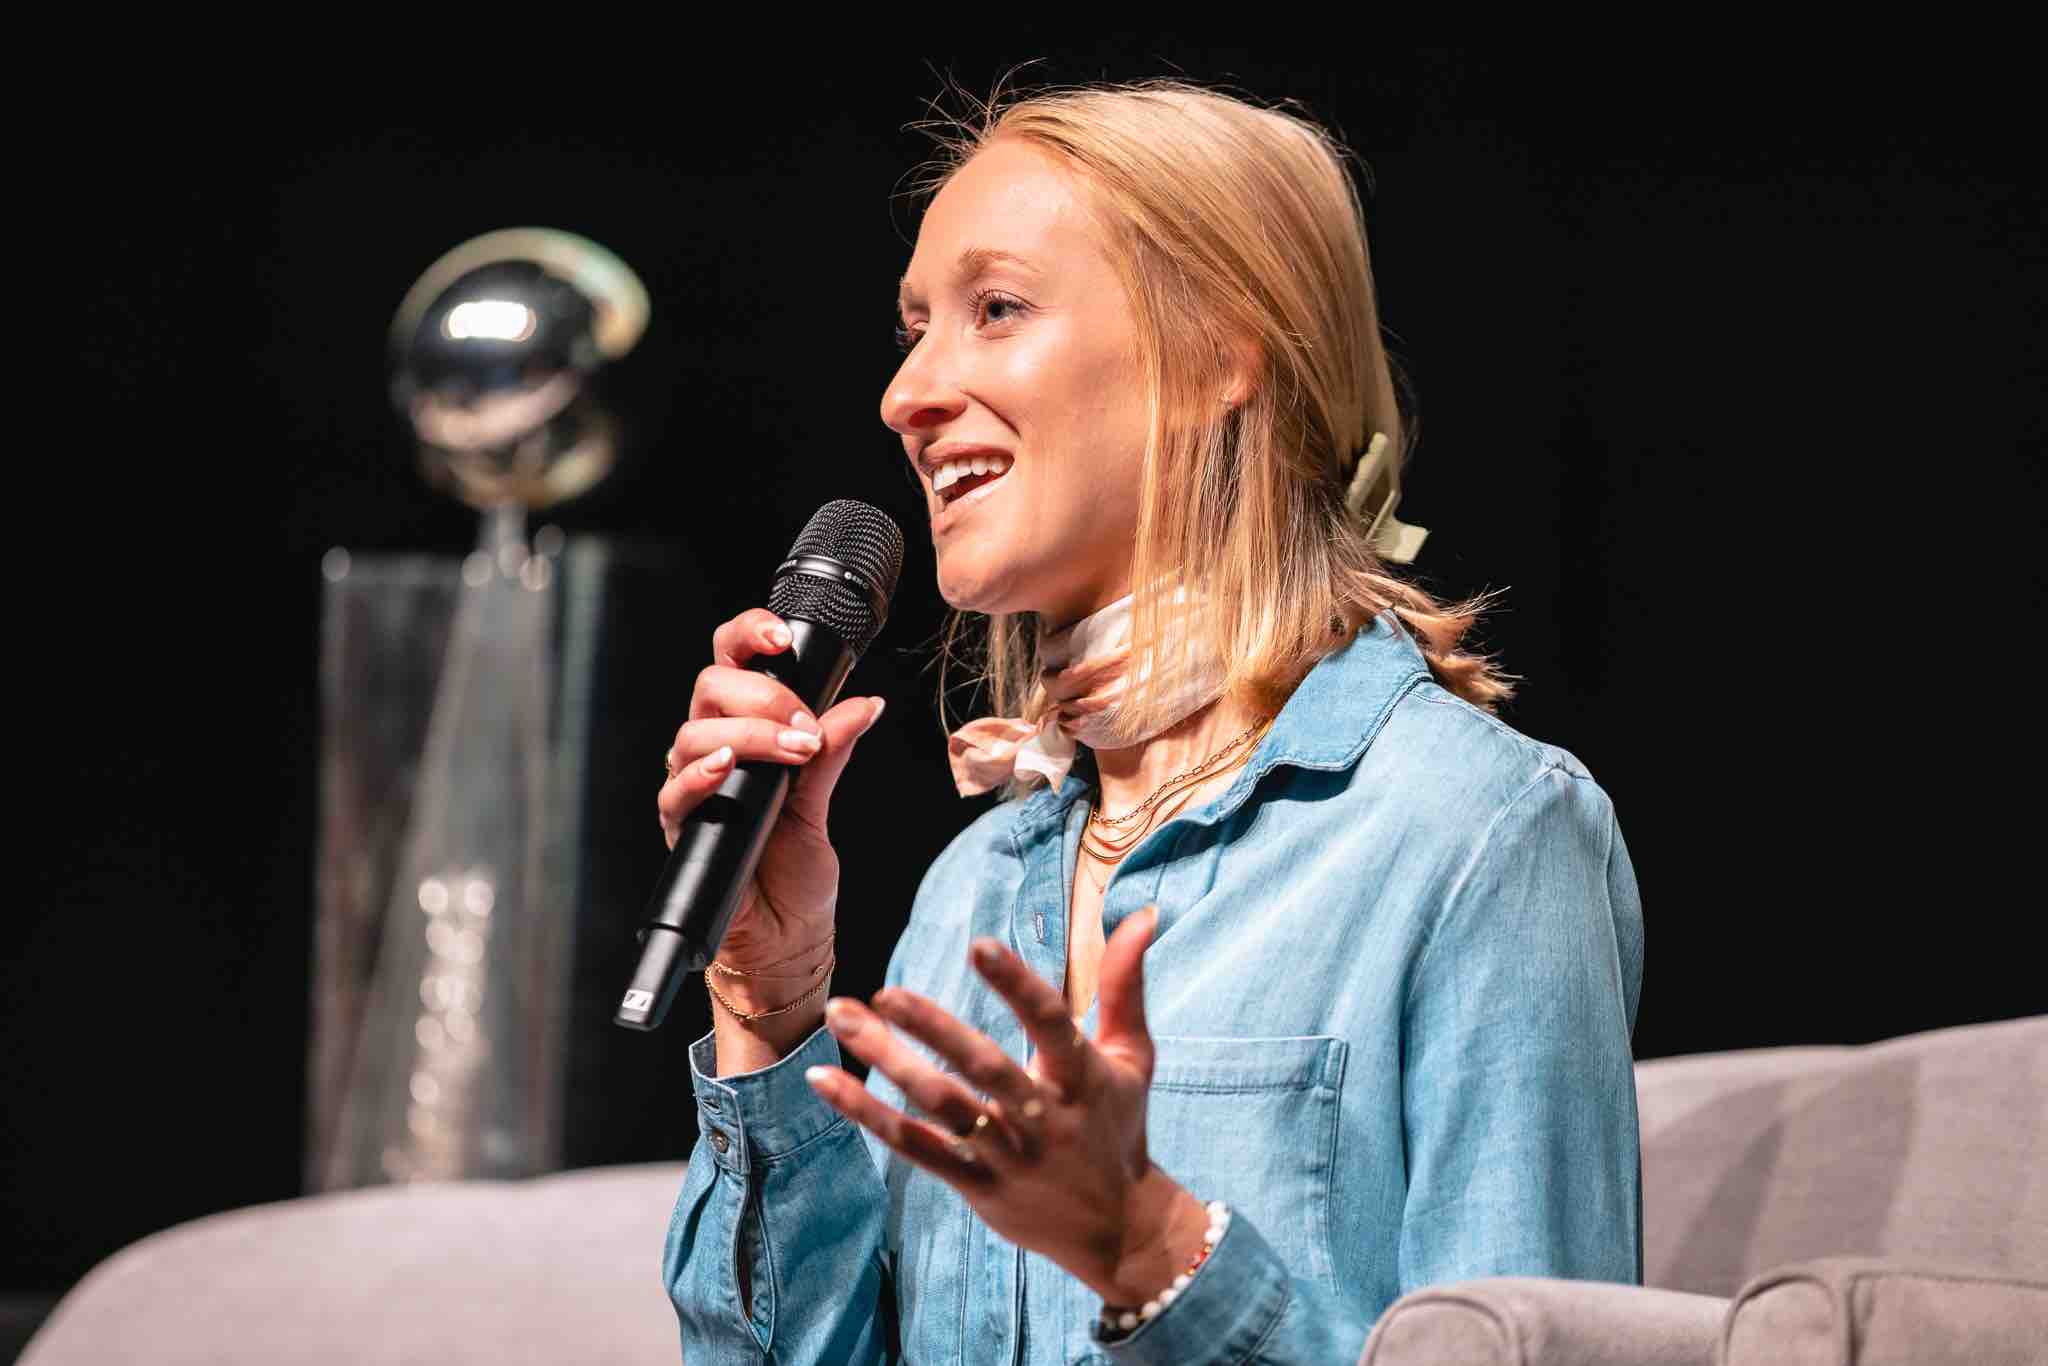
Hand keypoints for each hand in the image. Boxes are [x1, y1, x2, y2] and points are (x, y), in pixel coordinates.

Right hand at [657, 607, 883, 977]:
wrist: (786, 935)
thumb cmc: (795, 869)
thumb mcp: (820, 801)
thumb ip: (832, 750)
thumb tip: (865, 704)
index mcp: (745, 730)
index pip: (732, 663)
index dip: (747, 636)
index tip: (781, 635)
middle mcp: (713, 750)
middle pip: (709, 686)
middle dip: (760, 692)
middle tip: (803, 723)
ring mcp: (695, 788)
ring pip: (693, 733)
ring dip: (747, 733)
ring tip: (793, 751)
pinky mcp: (683, 828)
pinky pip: (676, 792)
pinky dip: (701, 774)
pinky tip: (727, 767)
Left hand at [804, 905, 1210, 1303]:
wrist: (1118, 1230)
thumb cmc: (1119, 1126)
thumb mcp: (1133, 1057)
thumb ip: (1124, 985)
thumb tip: (1143, 914)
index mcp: (1082, 1078)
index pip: (1050, 1023)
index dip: (1017, 985)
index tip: (980, 946)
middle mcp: (1044, 1118)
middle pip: (984, 1069)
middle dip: (935, 1029)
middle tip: (886, 991)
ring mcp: (1007, 1157)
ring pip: (941, 1108)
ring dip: (888, 1062)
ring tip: (842, 1017)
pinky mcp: (976, 1186)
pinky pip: (916, 1148)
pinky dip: (868, 1115)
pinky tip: (825, 1081)